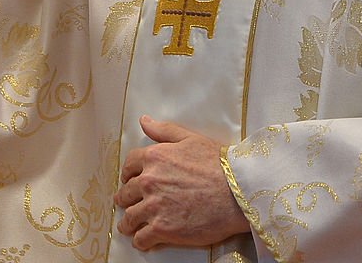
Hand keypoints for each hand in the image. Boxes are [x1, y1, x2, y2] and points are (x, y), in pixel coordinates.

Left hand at [114, 115, 248, 250]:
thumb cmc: (217, 164)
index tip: (129, 180)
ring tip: (129, 225)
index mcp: (153, 157)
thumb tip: (144, 121)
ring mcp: (154, 206)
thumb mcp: (189, 138)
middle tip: (127, 203)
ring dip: (128, 222)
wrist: (236, 191)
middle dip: (125, 198)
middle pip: (126, 192)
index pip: (129, 165)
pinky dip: (139, 240)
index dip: (128, 173)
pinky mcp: (162, 229)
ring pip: (129, 217)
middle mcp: (148, 181)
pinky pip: (140, 238)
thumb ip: (163, 131)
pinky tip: (142, 240)